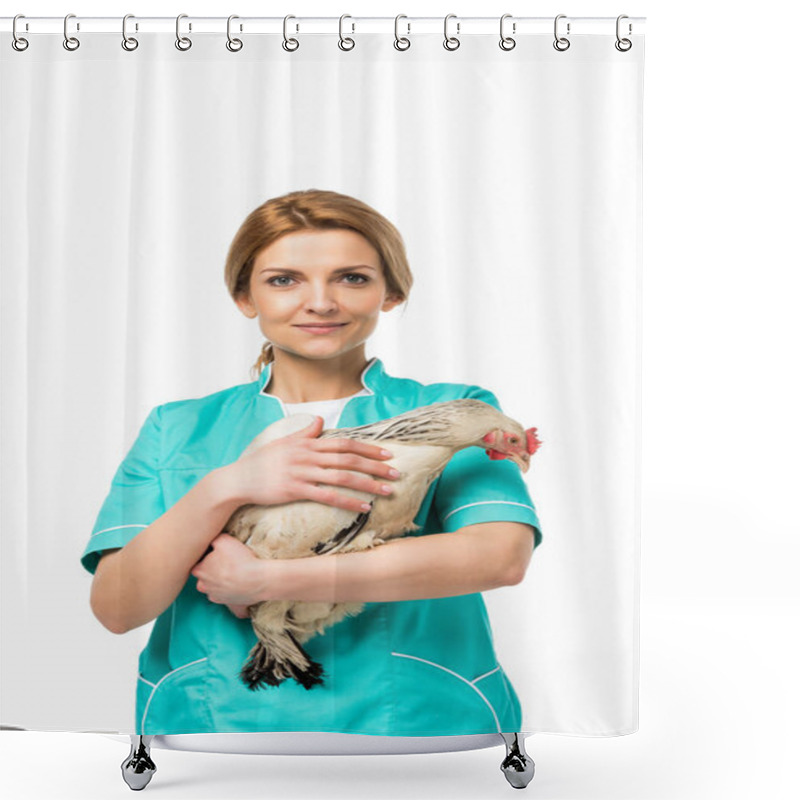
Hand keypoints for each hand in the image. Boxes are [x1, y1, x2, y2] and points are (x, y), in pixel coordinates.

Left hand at [190, 533, 268, 612]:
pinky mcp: (226, 603)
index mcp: (199, 571)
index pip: (198, 561)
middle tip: (227, 562)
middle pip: (205, 575)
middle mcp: (203, 586)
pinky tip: (238, 583)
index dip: (208, 556)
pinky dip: (229, 590)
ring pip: (214, 586)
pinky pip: (224, 595)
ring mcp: (214, 596)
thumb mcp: (224, 540)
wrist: (257, 581)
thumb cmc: (239, 560)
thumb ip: (213, 539)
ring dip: (220, 581)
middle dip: (213, 569)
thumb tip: (211, 541)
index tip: (219, 553)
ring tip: (234, 573)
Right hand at [219, 415, 399, 512]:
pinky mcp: (295, 490)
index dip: (368, 449)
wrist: (237, 480)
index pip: (344, 443)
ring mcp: (301, 472)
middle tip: (396, 473)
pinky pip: (328, 496)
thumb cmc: (261, 462)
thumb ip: (304, 433)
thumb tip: (319, 420)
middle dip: (375, 466)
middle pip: (348, 459)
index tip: (387, 454)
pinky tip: (364, 507)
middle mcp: (307, 455)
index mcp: (307, 443)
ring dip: (368, 485)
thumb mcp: (283, 442)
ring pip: (342, 477)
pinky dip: (348, 501)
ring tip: (387, 492)